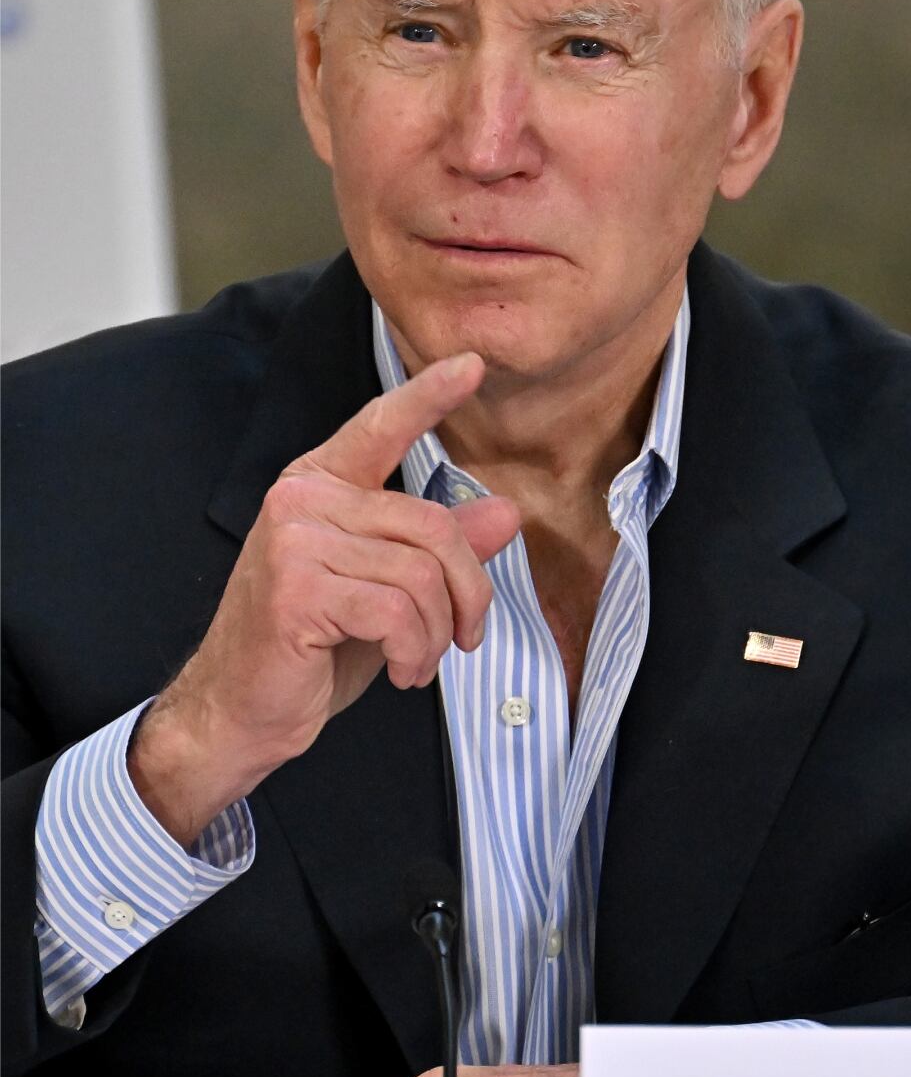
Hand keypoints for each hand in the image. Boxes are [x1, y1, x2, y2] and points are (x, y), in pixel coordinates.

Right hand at [132, 352, 521, 844]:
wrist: (239, 712)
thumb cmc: (311, 649)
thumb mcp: (390, 591)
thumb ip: (439, 548)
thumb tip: (505, 512)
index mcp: (322, 486)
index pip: (381, 427)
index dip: (428, 394)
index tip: (472, 364)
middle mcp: (303, 498)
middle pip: (433, 527)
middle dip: (467, 592)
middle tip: (465, 634)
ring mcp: (295, 539)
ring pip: (421, 574)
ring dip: (437, 632)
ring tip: (420, 660)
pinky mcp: (297, 587)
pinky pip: (398, 611)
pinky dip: (416, 650)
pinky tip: (402, 671)